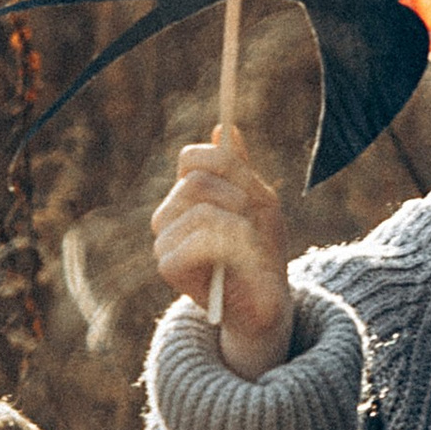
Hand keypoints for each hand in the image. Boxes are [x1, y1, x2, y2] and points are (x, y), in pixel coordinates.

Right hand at [151, 127, 290, 378]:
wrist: (266, 302)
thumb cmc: (262, 252)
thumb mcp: (260, 202)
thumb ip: (239, 168)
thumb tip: (224, 127)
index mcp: (186, 196)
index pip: (191, 158)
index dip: (224, 165)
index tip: (249, 189)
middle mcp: (167, 216)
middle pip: (197, 181)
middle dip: (238, 200)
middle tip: (253, 226)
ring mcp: (163, 241)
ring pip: (202, 210)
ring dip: (240, 229)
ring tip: (250, 249)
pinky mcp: (167, 267)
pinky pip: (200, 239)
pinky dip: (233, 248)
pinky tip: (241, 263)